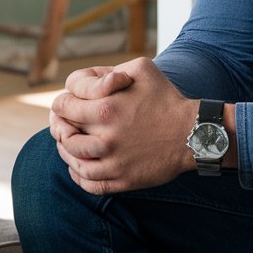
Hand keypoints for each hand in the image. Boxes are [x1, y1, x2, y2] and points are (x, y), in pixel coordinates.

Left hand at [49, 57, 196, 194]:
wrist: (192, 133)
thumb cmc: (166, 98)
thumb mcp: (141, 69)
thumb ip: (111, 71)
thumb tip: (90, 80)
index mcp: (105, 108)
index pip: (62, 106)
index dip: (61, 103)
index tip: (68, 104)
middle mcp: (105, 138)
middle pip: (63, 133)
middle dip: (60, 125)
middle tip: (63, 123)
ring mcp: (113, 162)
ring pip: (72, 160)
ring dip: (65, 150)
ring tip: (68, 144)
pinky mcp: (122, 180)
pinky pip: (88, 183)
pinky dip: (77, 175)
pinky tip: (78, 166)